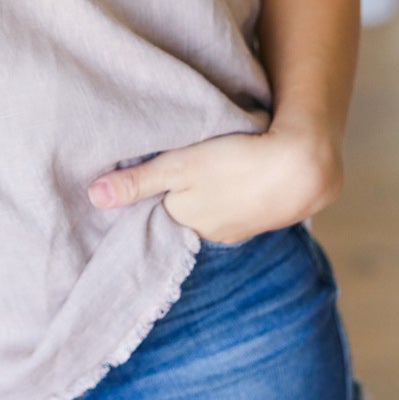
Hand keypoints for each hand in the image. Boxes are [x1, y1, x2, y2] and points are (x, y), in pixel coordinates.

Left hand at [86, 126, 339, 243]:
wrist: (304, 167)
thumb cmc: (237, 164)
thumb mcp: (180, 167)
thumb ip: (138, 182)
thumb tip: (93, 197)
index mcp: (185, 223)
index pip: (152, 214)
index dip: (141, 196)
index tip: (129, 179)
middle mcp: (208, 234)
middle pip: (178, 212)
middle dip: (169, 195)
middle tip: (163, 167)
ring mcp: (237, 227)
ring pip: (206, 208)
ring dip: (200, 193)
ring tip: (197, 169)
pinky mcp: (260, 213)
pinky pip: (231, 204)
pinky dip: (225, 192)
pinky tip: (228, 175)